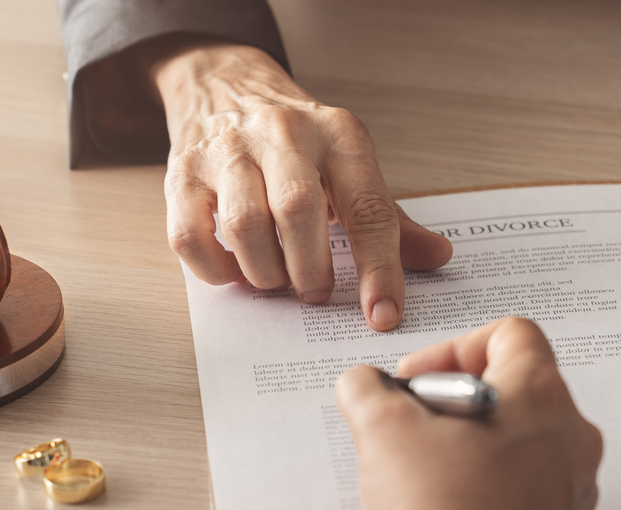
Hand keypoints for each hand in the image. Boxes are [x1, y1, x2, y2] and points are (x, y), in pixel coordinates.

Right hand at [150, 38, 451, 330]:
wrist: (224, 83)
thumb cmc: (296, 140)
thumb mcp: (349, 165)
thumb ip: (388, 217)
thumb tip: (438, 257)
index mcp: (338, 135)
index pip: (367, 207)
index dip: (379, 268)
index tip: (383, 315)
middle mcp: (284, 134)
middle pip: (297, 212)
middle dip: (310, 270)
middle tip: (316, 292)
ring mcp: (228, 151)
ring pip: (244, 227)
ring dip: (265, 272)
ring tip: (277, 279)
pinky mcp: (183, 173)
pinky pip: (190, 237)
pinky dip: (216, 269)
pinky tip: (235, 269)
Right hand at [335, 318, 603, 509]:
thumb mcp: (382, 430)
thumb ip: (368, 389)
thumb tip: (365, 385)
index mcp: (541, 396)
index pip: (510, 334)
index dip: (453, 348)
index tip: (416, 381)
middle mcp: (573, 438)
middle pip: (518, 389)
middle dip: (458, 400)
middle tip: (414, 426)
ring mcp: (576, 491)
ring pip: (525, 444)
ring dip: (476, 446)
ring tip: (426, 474)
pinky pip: (530, 494)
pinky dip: (491, 491)